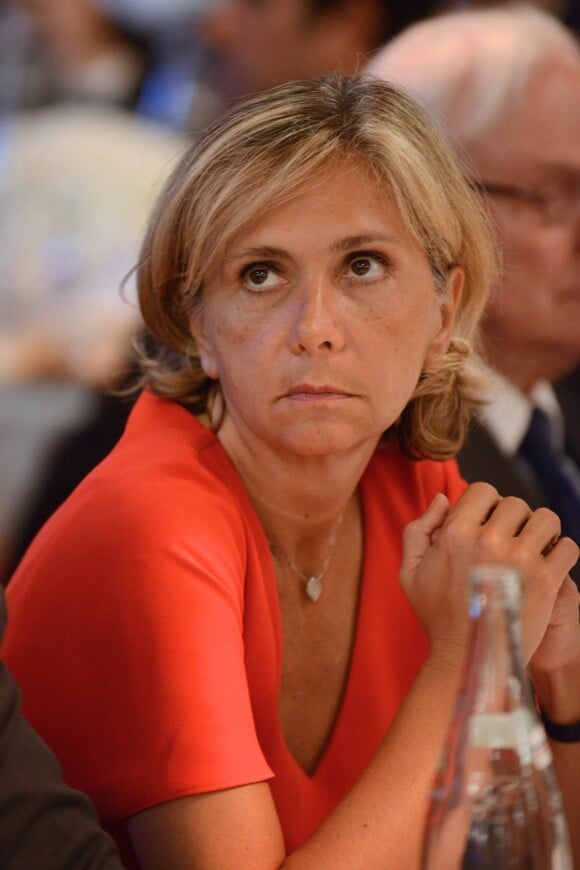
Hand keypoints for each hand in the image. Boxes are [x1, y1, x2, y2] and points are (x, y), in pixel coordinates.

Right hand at [400, 483, 578, 666]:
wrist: (466, 660)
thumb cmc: (437, 617)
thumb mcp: (411, 572)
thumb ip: (419, 529)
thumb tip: (441, 499)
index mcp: (455, 533)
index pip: (484, 491)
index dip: (488, 505)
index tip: (489, 525)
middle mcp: (488, 540)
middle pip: (516, 503)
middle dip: (516, 519)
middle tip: (514, 541)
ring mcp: (520, 559)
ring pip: (547, 519)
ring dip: (544, 531)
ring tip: (536, 548)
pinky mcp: (546, 580)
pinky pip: (568, 548)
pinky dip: (563, 554)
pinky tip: (551, 566)